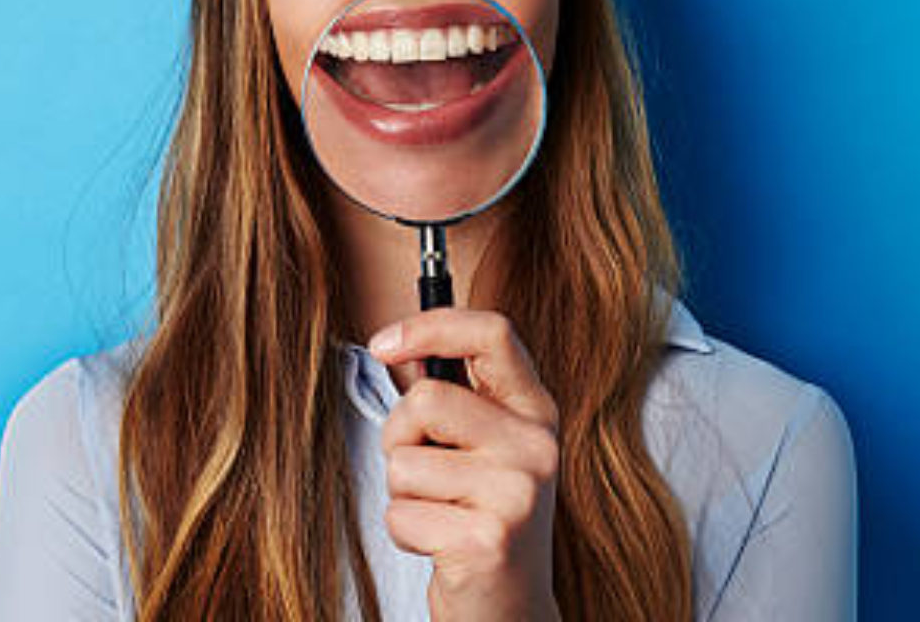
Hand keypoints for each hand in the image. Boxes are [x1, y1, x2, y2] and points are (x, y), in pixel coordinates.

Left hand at [369, 308, 561, 621]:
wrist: (510, 610)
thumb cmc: (479, 517)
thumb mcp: (483, 446)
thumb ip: (455, 395)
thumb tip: (396, 342)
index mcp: (535, 412)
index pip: (493, 333)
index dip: (430, 326)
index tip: (381, 345)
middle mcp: (537, 446)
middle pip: (426, 399)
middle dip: (399, 437)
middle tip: (426, 474)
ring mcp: (518, 493)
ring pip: (403, 461)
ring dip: (403, 494)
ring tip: (441, 514)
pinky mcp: (487, 540)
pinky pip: (400, 513)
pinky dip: (405, 533)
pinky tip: (441, 547)